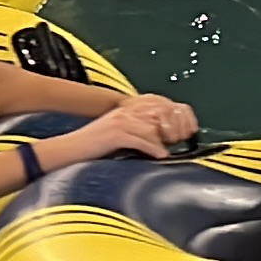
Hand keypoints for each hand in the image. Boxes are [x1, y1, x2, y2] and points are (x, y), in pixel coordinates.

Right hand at [72, 93, 197, 160]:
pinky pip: (142, 139)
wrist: (71, 150)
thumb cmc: (97, 147)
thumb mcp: (122, 133)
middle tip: (179, 142)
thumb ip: (143, 130)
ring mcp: (121, 120)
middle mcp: (126, 110)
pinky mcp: (115, 133)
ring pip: (153, 126)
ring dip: (164, 140)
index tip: (190, 130)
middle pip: (162, 112)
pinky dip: (154, 148)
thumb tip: (168, 139)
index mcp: (129, 108)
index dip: (180, 116)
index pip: (163, 103)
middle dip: (175, 128)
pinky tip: (160, 156)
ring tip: (167, 151)